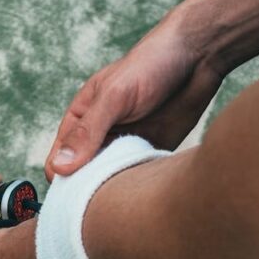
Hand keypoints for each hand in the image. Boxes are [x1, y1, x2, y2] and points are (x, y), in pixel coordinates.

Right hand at [44, 11, 224, 180]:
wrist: (198, 55)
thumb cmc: (150, 65)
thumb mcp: (114, 97)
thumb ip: (87, 132)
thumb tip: (59, 167)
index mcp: (82, 119)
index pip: (59, 160)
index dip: (62, 181)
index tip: (74, 198)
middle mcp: (101, 135)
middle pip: (84, 176)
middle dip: (89, 192)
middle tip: (101, 203)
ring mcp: (127, 145)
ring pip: (111, 181)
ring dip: (115, 191)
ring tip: (124, 197)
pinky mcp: (152, 152)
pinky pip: (138, 177)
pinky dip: (138, 187)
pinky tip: (145, 190)